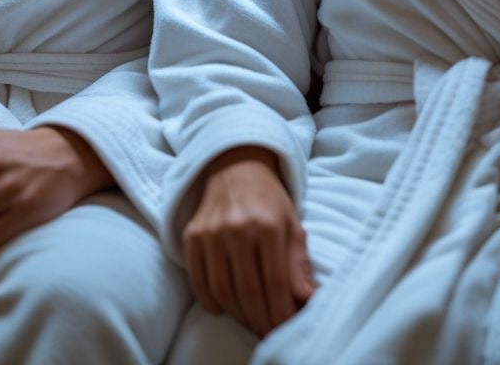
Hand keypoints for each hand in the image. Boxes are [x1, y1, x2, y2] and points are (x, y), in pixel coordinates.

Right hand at [182, 145, 313, 338]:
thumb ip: (298, 262)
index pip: (275, 282)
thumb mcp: (292, 223)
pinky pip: (199, 280)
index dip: (280, 313)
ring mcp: (211, 231)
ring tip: (250, 322)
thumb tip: (307, 298)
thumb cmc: (269, 199)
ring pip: (223, 290)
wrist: (235, 166)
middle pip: (248, 291)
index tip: (285, 328)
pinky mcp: (193, 235)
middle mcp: (237, 227)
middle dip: (260, 319)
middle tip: (267, 332)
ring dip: (238, 314)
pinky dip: (211, 301)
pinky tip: (224, 308)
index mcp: (268, 224)